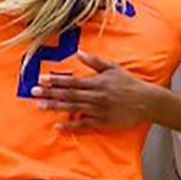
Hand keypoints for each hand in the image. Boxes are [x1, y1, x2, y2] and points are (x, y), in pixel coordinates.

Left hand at [32, 53, 156, 130]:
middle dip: (50, 93)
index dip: (55, 81)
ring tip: (40, 106)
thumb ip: (94, 62)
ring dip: (56, 107)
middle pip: (69, 95)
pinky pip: (83, 125)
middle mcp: (95, 96)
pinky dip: (70, 126)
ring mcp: (98, 110)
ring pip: (73, 109)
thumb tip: (78, 53)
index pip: (72, 82)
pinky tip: (57, 126)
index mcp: (97, 83)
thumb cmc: (129, 84)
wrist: (146, 102)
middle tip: (33, 93)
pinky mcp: (102, 122)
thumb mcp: (113, 69)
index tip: (41, 79)